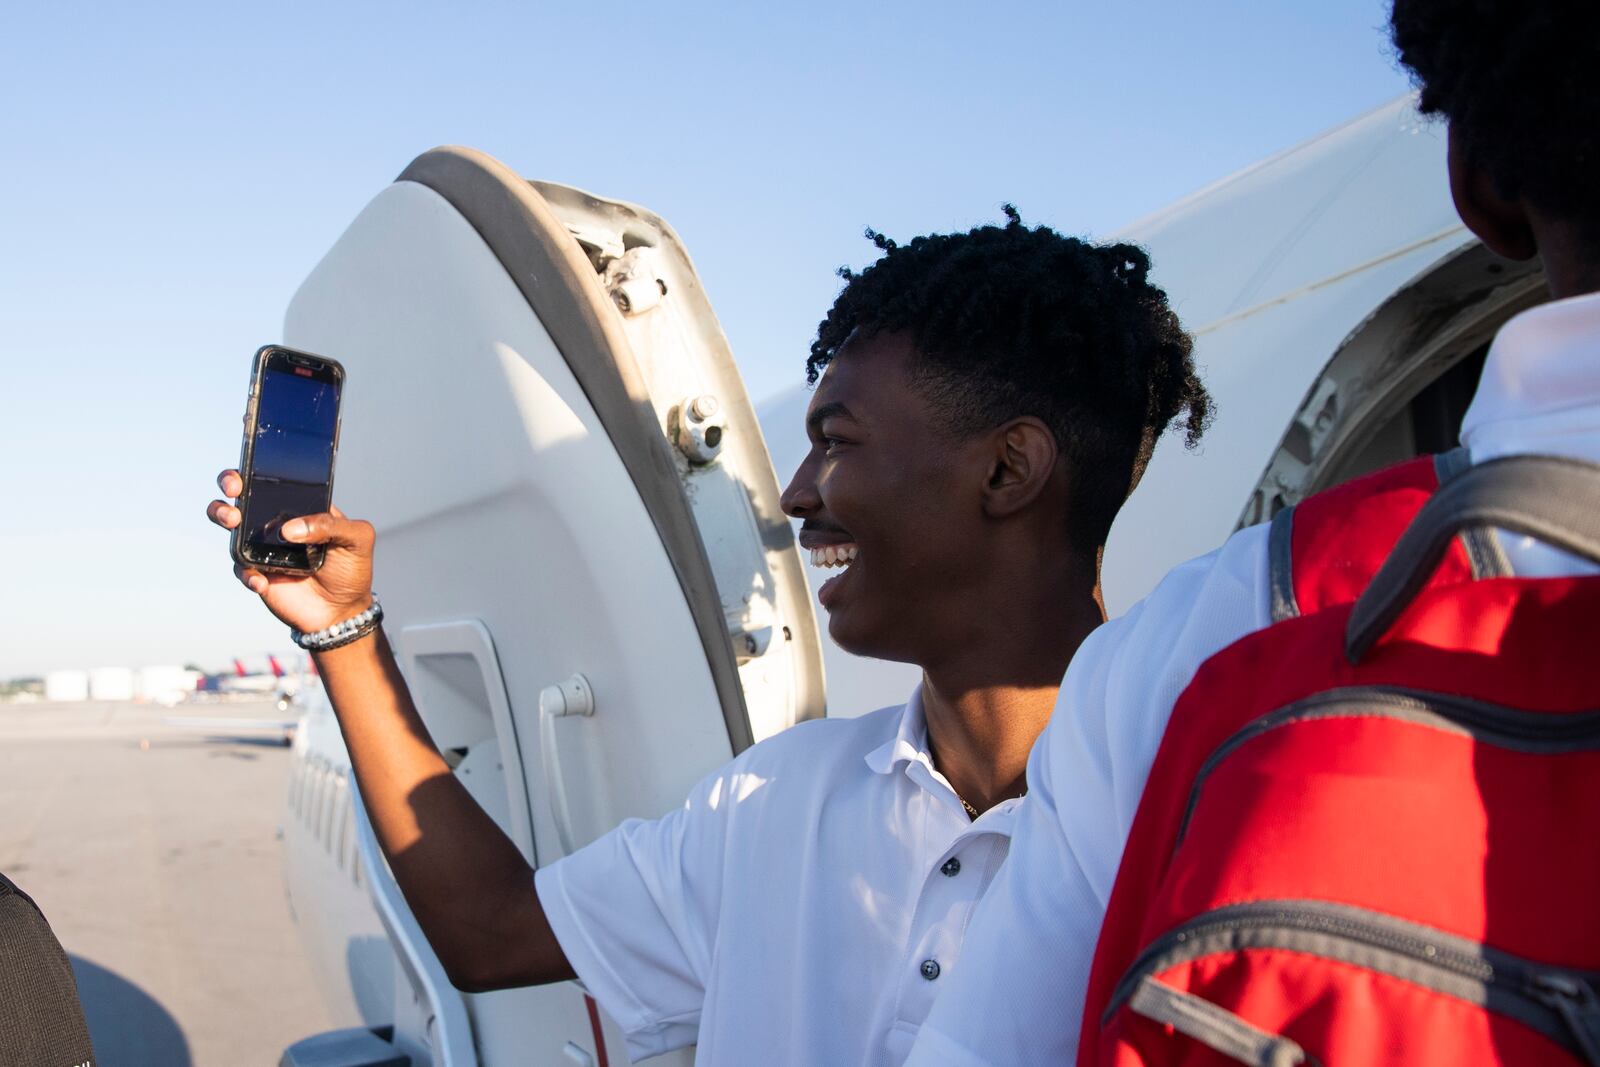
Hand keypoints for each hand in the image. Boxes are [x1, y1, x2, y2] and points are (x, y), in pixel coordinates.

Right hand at [206, 469, 375, 634]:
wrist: (342, 610)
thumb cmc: (351, 568)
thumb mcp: (357, 539)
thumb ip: (332, 526)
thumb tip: (292, 528)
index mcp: (301, 505)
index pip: (275, 478)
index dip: (256, 466)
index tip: (250, 466)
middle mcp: (276, 521)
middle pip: (242, 492)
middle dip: (229, 482)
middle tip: (234, 490)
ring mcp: (262, 546)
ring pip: (230, 524)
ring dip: (222, 515)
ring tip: (233, 522)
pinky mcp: (255, 572)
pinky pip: (240, 567)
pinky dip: (247, 573)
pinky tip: (261, 580)